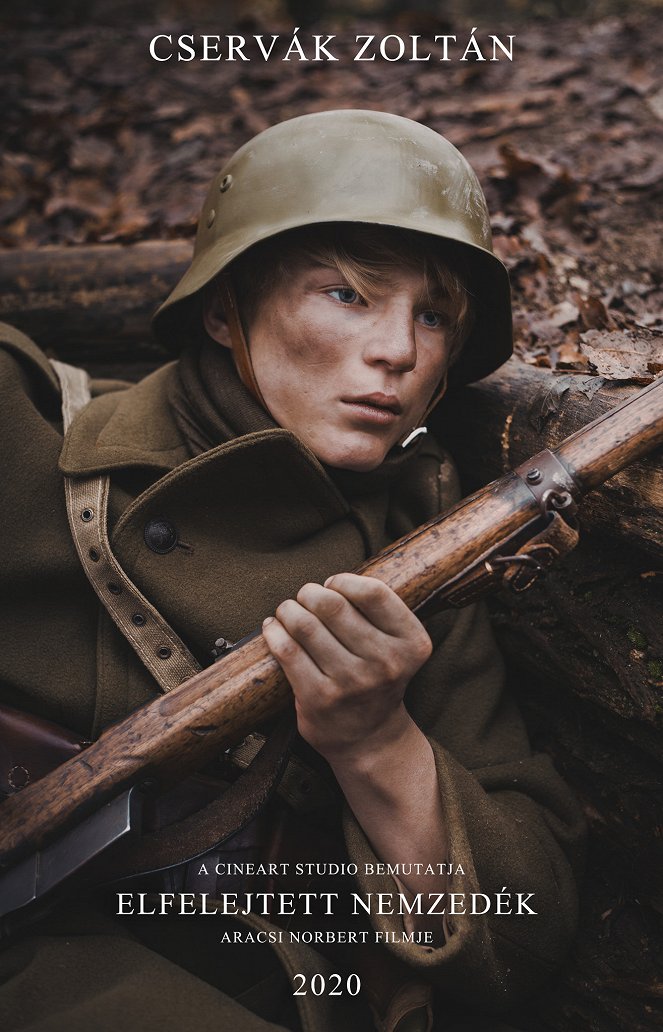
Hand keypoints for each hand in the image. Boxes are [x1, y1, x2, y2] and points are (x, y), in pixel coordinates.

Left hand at [261, 573, 431, 760]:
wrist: (370, 738)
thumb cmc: (377, 679)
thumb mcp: (397, 646)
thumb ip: (376, 613)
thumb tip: (330, 583)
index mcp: (411, 643)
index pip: (374, 593)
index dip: (344, 581)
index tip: (333, 585)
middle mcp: (385, 663)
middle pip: (333, 605)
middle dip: (310, 593)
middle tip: (306, 597)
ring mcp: (352, 682)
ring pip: (306, 625)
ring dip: (289, 610)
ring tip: (287, 611)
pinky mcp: (320, 698)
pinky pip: (288, 651)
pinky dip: (274, 632)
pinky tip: (273, 628)